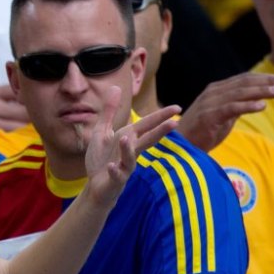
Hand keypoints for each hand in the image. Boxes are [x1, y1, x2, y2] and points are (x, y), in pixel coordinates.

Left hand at [82, 87, 179, 207]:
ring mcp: (124, 166)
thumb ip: (110, 111)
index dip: (160, 116)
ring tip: (126, 139)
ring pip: (130, 157)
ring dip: (128, 149)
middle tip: (175, 122)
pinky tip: (112, 166)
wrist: (96, 186)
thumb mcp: (103, 131)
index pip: (147, 125)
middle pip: (147, 140)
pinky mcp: (115, 179)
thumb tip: (116, 87)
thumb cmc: (102, 158)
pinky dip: (115, 170)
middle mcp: (130, 151)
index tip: (177, 108)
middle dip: (160, 131)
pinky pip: (117, 175)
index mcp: (128, 138)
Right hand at [178, 72, 273, 151]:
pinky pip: (230, 108)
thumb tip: (258, 98)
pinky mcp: (208, 116)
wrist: (180, 146)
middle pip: (244, 83)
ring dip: (262, 91)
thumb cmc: (202, 132)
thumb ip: (237, 105)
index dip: (265, 78)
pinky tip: (263, 106)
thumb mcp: (223, 115)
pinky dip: (247, 106)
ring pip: (239, 93)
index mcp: (216, 90)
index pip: (244, 79)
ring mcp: (209, 103)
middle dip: (268, 82)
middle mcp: (212, 93)